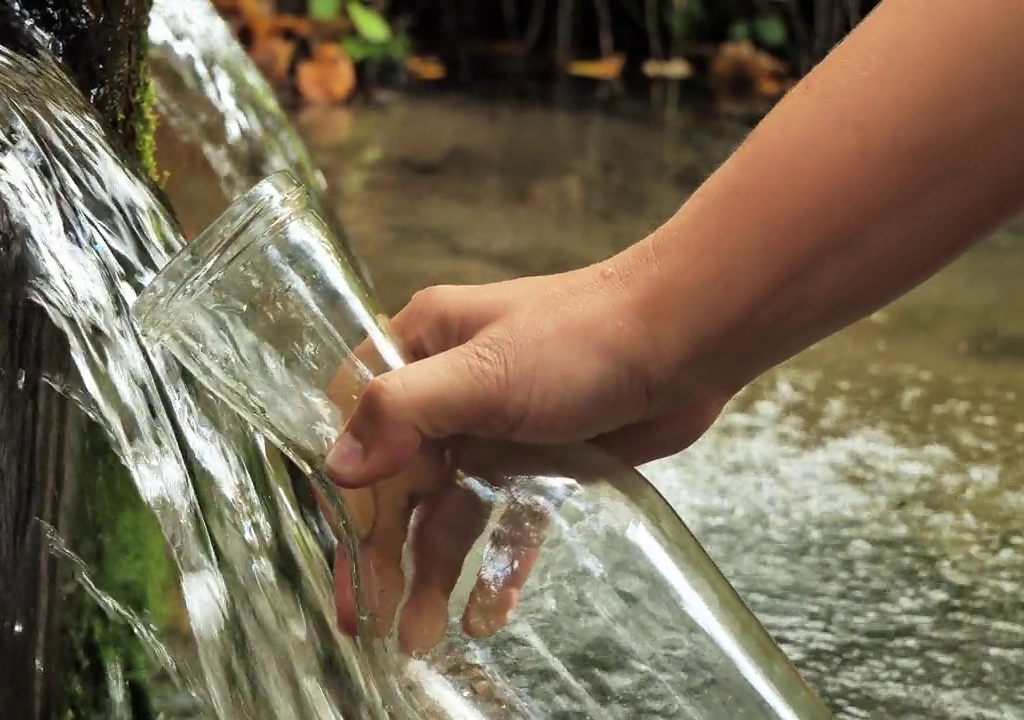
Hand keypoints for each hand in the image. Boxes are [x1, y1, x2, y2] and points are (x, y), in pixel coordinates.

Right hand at [323, 258, 729, 652]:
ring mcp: (499, 428)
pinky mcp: (546, 461)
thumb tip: (337, 468)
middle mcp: (452, 389)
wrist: (687, 338)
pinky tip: (486, 615)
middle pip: (403, 482)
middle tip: (364, 620)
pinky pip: (510, 520)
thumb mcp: (481, 373)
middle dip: (383, 552)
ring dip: (434, 570)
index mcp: (422, 348)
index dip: (345, 497)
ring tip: (417, 637)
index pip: (359, 428)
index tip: (340, 560)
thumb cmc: (581, 341)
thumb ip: (403, 414)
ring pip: (453, 510)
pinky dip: (497, 564)